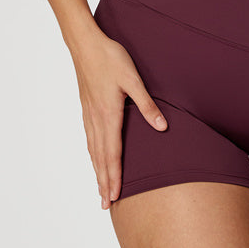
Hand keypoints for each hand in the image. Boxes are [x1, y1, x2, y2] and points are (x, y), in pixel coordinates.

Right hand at [71, 30, 167, 208]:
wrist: (86, 44)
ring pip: (93, 148)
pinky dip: (92, 152)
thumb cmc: (111, 58)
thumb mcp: (133, 79)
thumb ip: (147, 104)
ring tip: (99, 187)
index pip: (113, 152)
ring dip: (97, 169)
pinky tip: (93, 155)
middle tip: (105, 203)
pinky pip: (89, 136)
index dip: (114, 176)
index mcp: (109, 114)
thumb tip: (162, 127)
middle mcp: (96, 118)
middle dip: (104, 181)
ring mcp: (89, 112)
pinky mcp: (86, 106)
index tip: (114, 196)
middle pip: (100, 156)